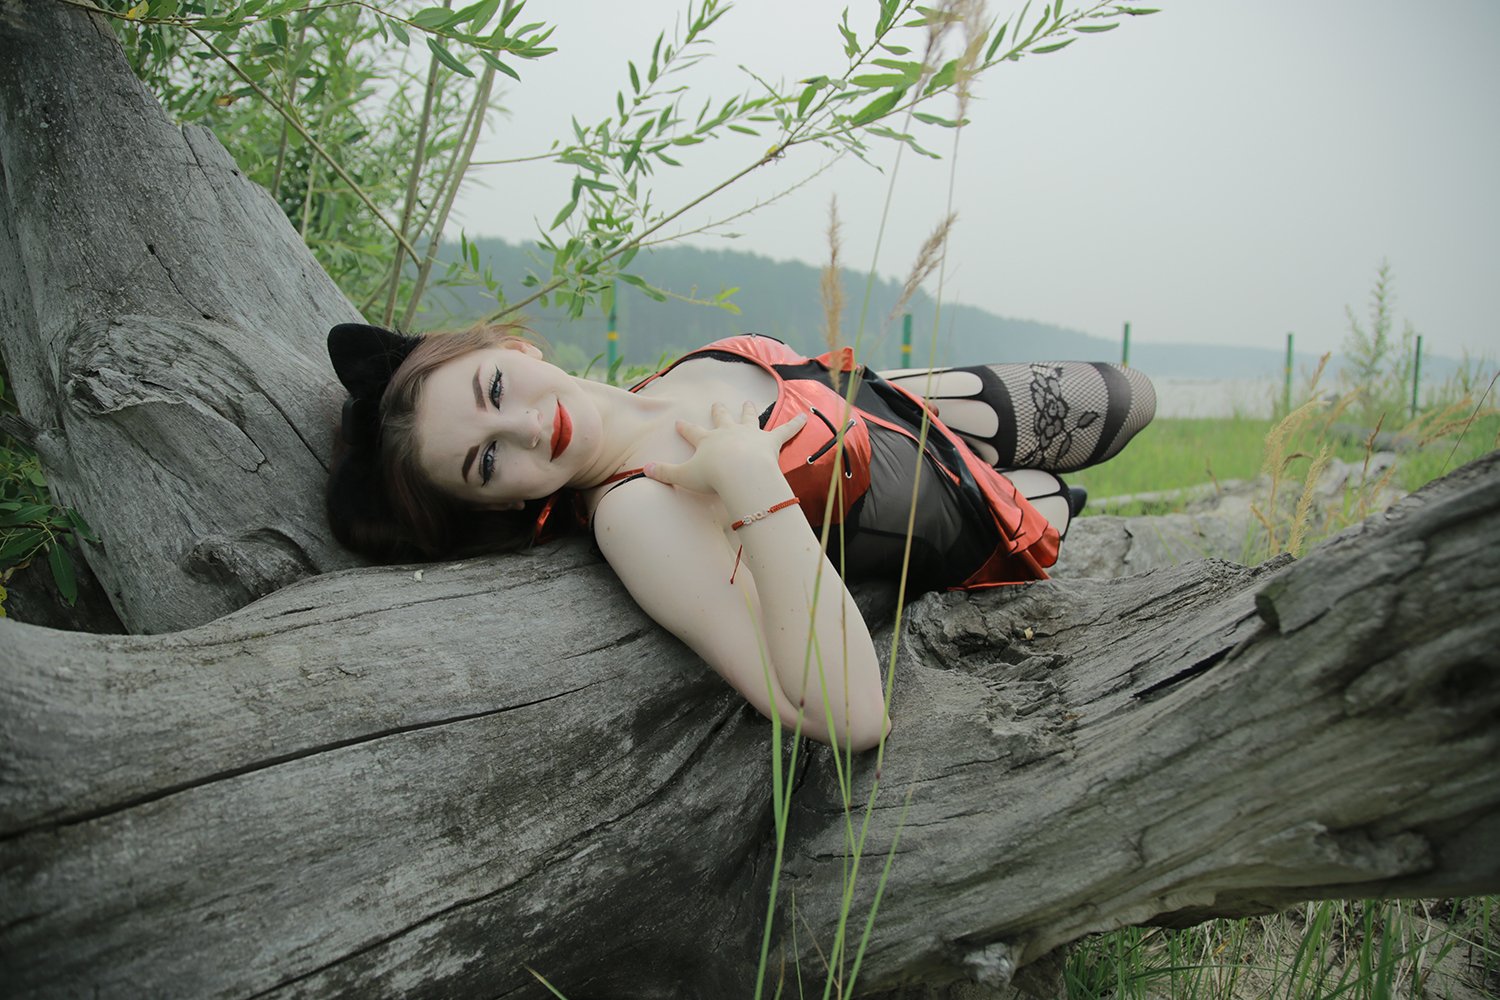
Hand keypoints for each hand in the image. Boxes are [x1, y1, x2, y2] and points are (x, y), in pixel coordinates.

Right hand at [644, 402, 805, 496]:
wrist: (738, 472)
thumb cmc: (712, 477)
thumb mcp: (683, 476)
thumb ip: (665, 473)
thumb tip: (643, 470)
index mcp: (707, 441)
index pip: (692, 432)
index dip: (685, 428)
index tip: (679, 422)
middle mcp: (728, 432)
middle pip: (722, 419)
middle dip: (719, 411)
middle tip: (717, 403)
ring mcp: (749, 434)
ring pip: (749, 418)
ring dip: (749, 411)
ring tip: (749, 403)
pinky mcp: (770, 441)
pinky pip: (786, 430)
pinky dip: (796, 424)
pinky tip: (806, 416)